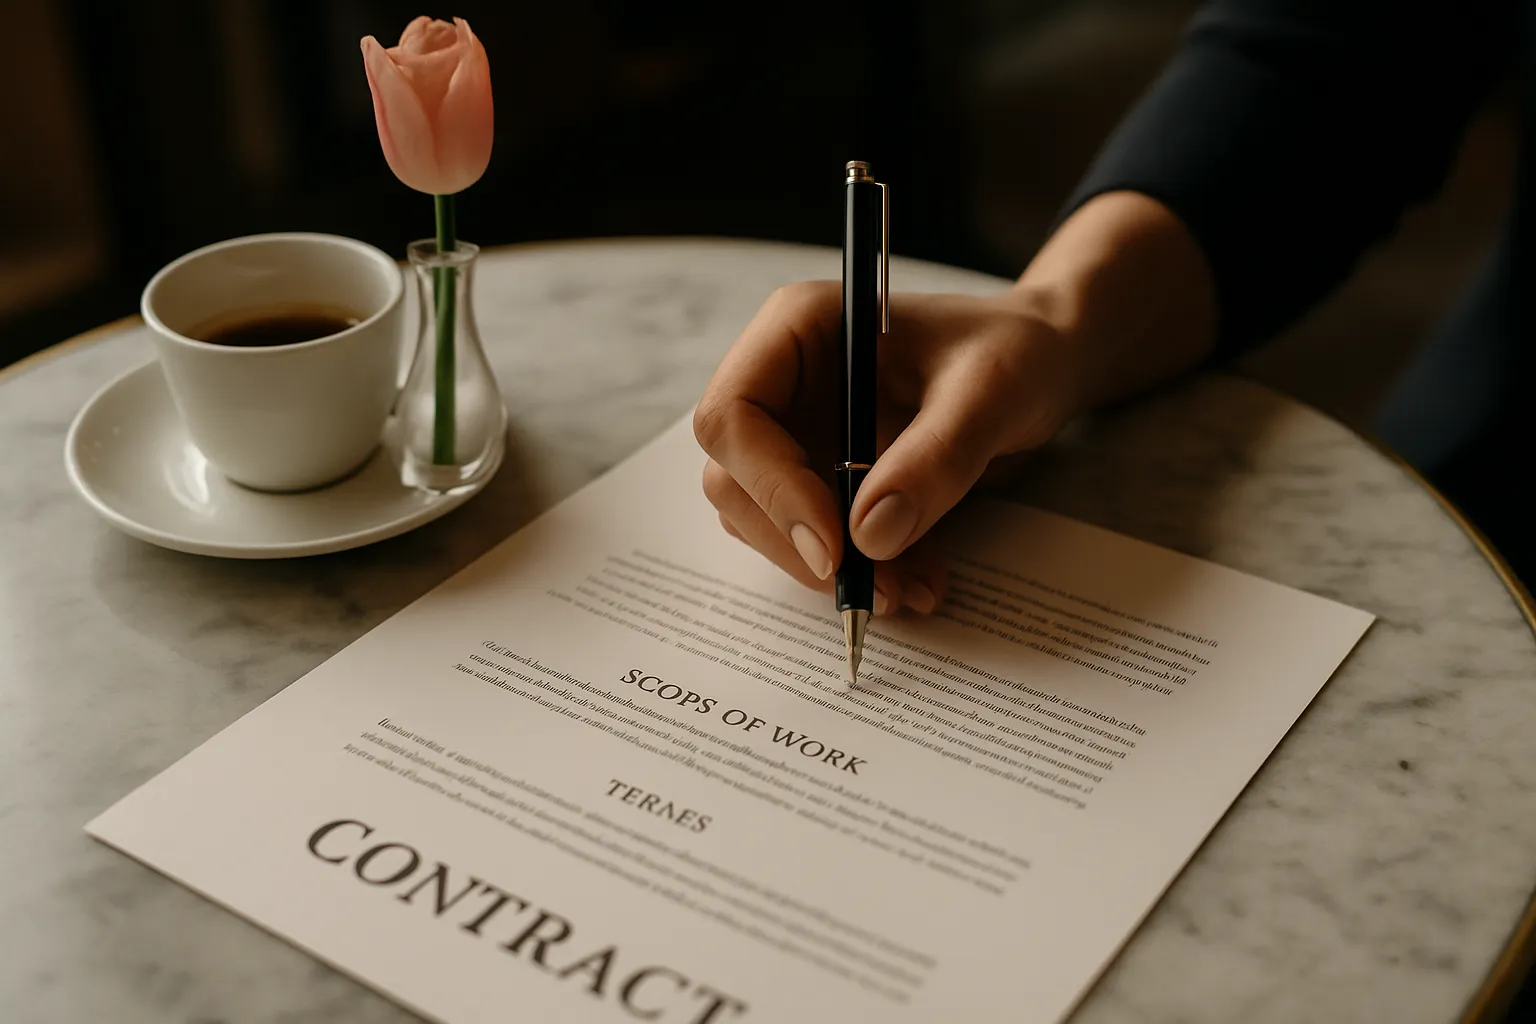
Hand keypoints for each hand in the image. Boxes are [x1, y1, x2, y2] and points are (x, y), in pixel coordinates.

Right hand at [693, 281, 1090, 614]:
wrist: (1042, 366)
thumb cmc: (1016, 350)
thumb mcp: (993, 392)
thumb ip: (936, 457)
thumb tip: (870, 536)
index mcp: (798, 329)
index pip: (733, 415)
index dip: (771, 486)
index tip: (835, 547)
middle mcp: (781, 381)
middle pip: (735, 479)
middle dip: (801, 545)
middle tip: (878, 589)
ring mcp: (795, 433)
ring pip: (765, 521)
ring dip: (829, 570)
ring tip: (911, 588)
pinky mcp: (820, 478)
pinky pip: (811, 539)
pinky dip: (857, 572)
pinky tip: (915, 579)